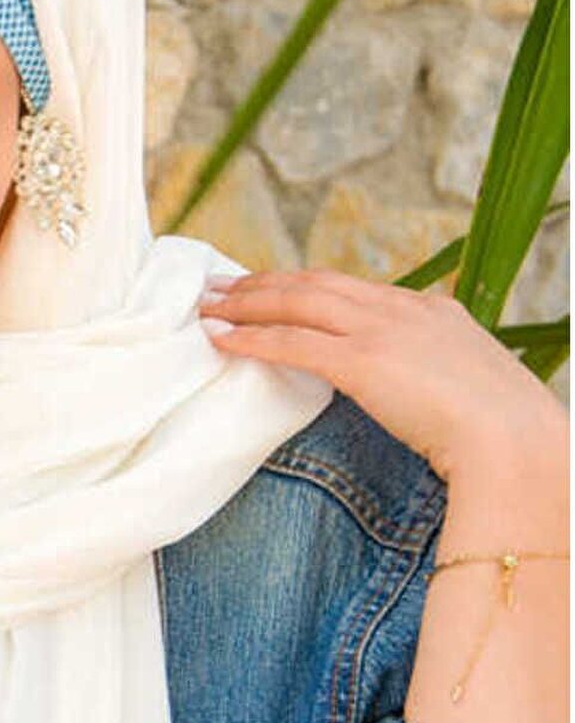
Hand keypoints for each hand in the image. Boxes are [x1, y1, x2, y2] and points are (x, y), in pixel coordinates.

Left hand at [197, 267, 566, 485]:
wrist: (515, 440)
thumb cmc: (501, 432)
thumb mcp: (469, 390)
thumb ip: (436, 380)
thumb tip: (417, 395)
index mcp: (432, 311)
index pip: (353, 288)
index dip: (304, 285)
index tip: (271, 288)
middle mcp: (403, 309)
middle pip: (317, 283)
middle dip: (264, 283)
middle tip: (220, 286)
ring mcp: (383, 331)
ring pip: (299, 302)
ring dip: (247, 302)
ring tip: (207, 306)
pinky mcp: (364, 362)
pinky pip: (293, 343)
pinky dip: (252, 339)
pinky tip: (221, 340)